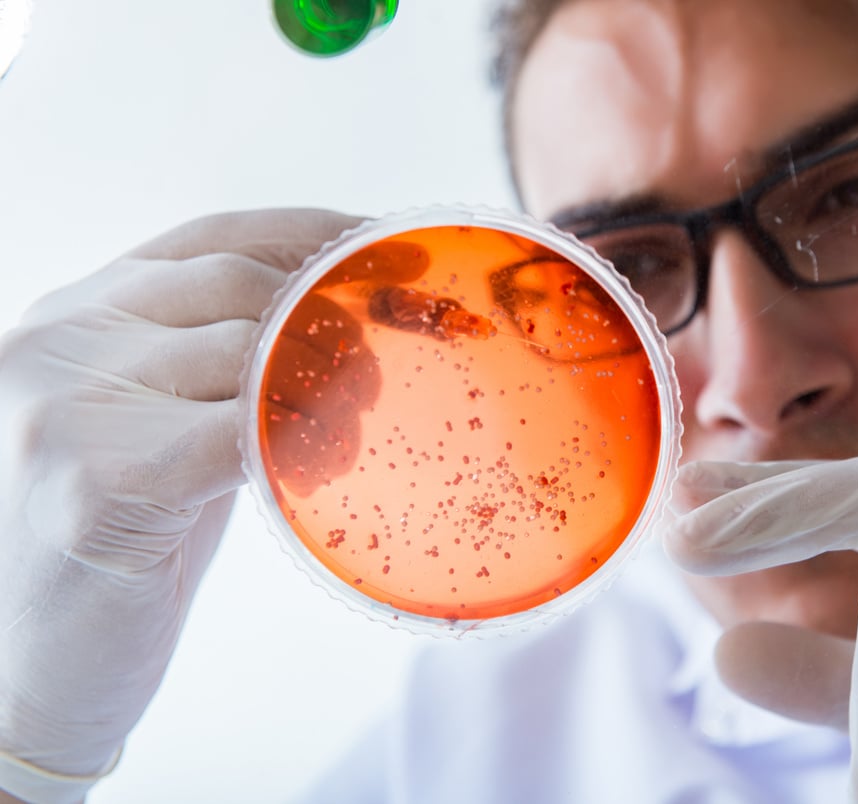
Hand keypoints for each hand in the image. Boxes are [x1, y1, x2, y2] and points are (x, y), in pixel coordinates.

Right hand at [0, 209, 362, 802]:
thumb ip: (229, 360)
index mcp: (79, 310)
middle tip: (384, 372)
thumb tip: (350, 316)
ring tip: (347, 438)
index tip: (396, 258)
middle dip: (336, 318)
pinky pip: (240, 431)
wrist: (43, 666)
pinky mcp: (94, 479)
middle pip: (243, 286)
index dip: (317, 236)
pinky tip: (315, 474)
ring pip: (248, 351)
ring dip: (328, 388)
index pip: (217, 238)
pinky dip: (301, 445)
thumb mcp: (172, 421)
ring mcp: (65, 403)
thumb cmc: (130, 538)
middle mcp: (59, 337)